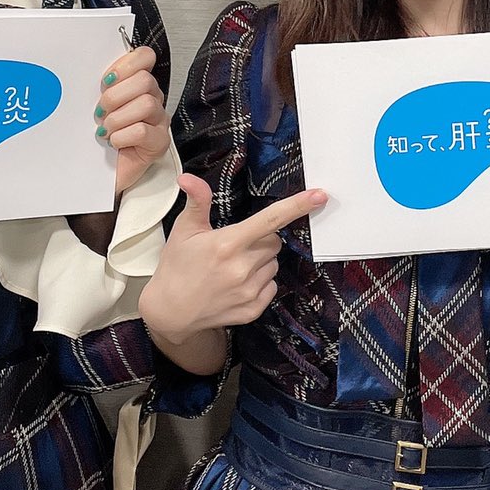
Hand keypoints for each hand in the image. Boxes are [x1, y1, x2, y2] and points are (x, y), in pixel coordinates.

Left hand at [94, 45, 168, 195]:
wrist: (94, 174)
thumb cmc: (94, 140)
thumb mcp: (93, 105)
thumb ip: (100, 85)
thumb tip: (86, 66)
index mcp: (137, 84)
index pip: (145, 56)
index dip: (125, 65)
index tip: (105, 81)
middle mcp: (152, 99)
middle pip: (145, 81)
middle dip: (115, 96)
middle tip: (100, 112)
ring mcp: (158, 121)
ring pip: (147, 104)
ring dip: (118, 119)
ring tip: (106, 130)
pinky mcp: (159, 143)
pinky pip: (143, 131)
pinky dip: (122, 136)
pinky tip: (114, 142)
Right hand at [137, 174, 324, 347]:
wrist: (170, 311)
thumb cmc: (177, 266)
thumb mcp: (184, 230)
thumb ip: (197, 201)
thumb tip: (189, 178)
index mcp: (227, 244)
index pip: (270, 220)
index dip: (297, 206)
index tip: (320, 195)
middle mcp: (242, 268)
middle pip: (274, 242)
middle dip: (262, 240)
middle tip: (236, 246)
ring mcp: (249, 292)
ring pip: (274, 264)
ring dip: (261, 262)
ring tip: (233, 267)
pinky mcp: (253, 309)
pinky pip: (272, 285)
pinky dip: (260, 282)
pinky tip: (237, 284)